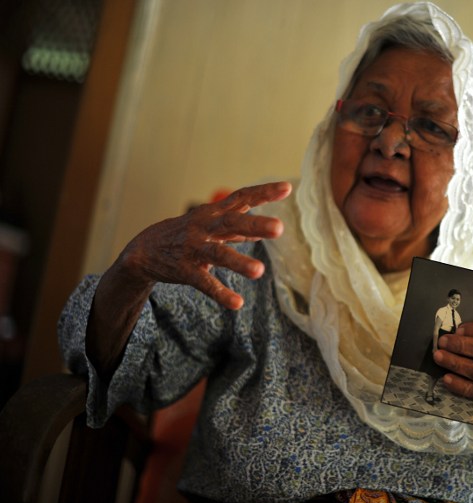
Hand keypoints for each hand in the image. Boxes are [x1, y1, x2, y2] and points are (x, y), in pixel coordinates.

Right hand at [115, 181, 291, 309]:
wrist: (143, 250)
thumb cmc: (186, 233)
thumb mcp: (210, 224)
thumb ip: (238, 227)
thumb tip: (264, 230)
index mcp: (214, 213)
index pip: (241, 197)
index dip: (263, 192)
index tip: (287, 188)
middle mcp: (205, 227)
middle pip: (231, 222)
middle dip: (254, 224)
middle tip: (279, 228)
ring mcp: (194, 248)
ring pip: (218, 254)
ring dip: (239, 262)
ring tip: (259, 272)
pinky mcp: (185, 270)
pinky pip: (204, 283)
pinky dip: (220, 293)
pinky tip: (237, 303)